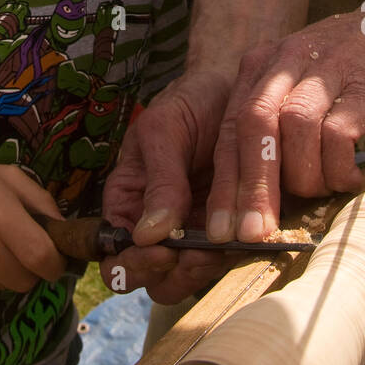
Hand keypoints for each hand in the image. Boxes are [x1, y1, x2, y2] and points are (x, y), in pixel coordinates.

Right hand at [0, 161, 66, 293]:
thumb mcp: (10, 178)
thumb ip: (43, 202)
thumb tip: (65, 232)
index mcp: (3, 216)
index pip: (43, 259)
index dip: (55, 264)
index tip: (54, 259)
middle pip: (26, 280)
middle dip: (31, 269)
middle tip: (18, 248)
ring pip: (5, 287)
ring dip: (6, 273)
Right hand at [99, 71, 240, 303]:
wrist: (238, 85)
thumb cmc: (191, 101)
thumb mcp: (166, 130)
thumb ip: (159, 180)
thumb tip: (147, 236)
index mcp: (128, 202)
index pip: (116, 258)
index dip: (134, 265)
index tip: (164, 251)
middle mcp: (156, 225)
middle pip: (153, 279)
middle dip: (174, 273)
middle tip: (200, 252)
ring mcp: (194, 231)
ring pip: (189, 279)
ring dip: (205, 270)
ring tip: (226, 244)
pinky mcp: (230, 231)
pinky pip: (226, 261)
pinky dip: (235, 257)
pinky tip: (248, 235)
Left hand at [206, 12, 364, 240]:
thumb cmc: (341, 72)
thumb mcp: (295, 84)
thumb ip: (269, 127)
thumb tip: (247, 201)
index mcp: (260, 66)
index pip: (231, 129)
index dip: (226, 183)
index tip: (223, 230)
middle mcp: (286, 62)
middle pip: (254, 126)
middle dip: (253, 187)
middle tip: (254, 233)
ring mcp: (325, 71)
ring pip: (295, 129)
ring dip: (304, 175)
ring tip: (319, 191)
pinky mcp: (364, 88)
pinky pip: (338, 135)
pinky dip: (339, 168)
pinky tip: (349, 178)